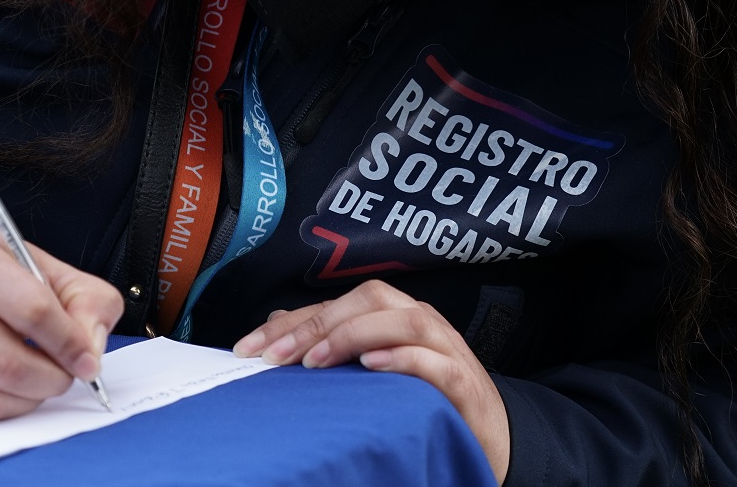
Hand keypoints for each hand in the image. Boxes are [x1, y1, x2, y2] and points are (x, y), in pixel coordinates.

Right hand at [0, 233, 122, 420]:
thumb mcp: (49, 270)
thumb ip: (88, 303)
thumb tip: (90, 354)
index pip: (34, 313)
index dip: (70, 345)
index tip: (87, 361)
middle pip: (11, 366)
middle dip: (52, 381)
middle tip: (65, 376)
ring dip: (29, 400)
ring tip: (39, 381)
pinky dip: (1, 408)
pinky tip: (7, 386)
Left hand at [232, 280, 509, 484]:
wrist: (489, 437)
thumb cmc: (423, 400)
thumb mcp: (372, 371)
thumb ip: (332, 345)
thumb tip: (277, 324)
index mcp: (394, 316)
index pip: (337, 304)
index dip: (291, 321)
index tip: (248, 348)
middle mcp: (421, 324)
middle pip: (370, 299)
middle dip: (317, 324)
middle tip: (274, 357)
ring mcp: (447, 350)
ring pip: (406, 320)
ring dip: (356, 335)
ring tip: (315, 362)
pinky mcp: (465, 385)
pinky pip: (438, 363)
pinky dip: (404, 359)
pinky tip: (372, 367)